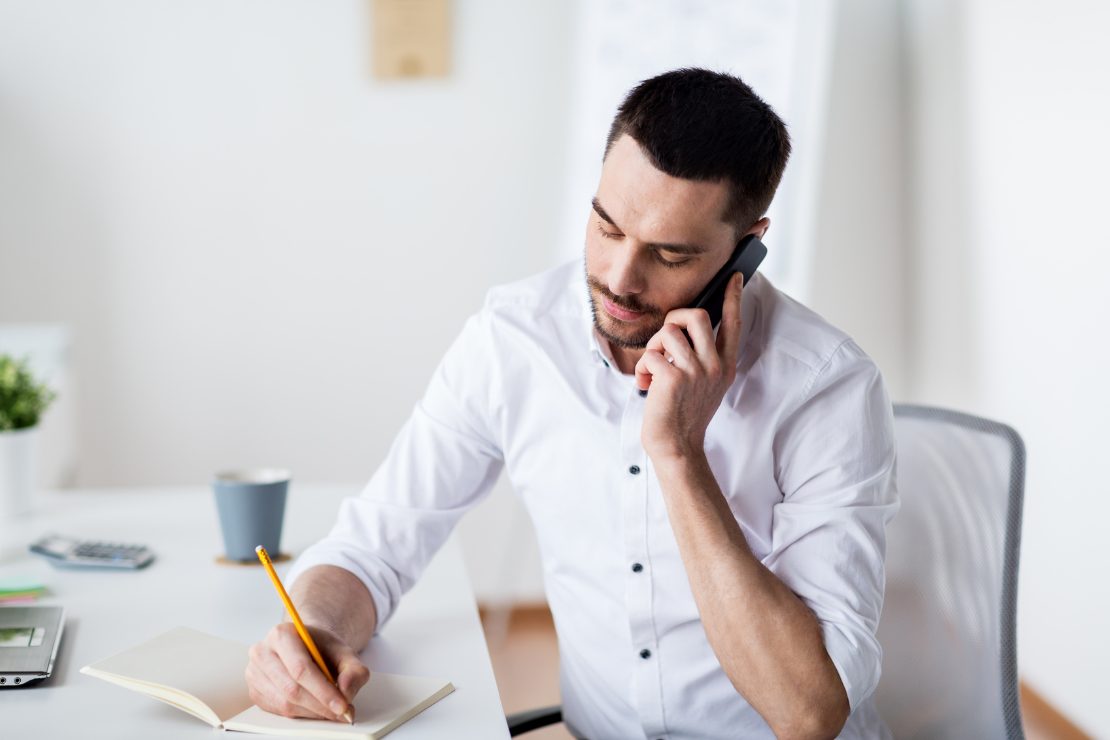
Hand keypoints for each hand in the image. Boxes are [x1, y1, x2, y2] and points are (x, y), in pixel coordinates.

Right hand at [246, 622, 369, 720]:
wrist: (305, 645)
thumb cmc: (321, 648)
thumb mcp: (344, 652)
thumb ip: (353, 670)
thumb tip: (346, 692)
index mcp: (282, 634)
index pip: (301, 668)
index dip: (323, 691)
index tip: (342, 705)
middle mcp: (262, 652)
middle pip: (291, 689)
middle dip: (320, 706)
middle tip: (341, 713)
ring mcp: (254, 673)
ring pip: (284, 703)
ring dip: (312, 713)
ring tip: (331, 711)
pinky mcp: (254, 691)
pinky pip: (278, 711)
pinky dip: (301, 714)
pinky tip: (315, 709)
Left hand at [634, 272, 743, 462]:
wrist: (677, 446)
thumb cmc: (684, 414)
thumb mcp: (705, 385)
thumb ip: (702, 358)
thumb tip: (682, 330)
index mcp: (725, 366)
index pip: (733, 324)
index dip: (733, 297)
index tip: (734, 276)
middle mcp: (715, 366)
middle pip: (696, 315)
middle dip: (673, 319)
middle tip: (665, 341)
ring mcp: (696, 371)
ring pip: (668, 331)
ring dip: (653, 347)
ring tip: (653, 368)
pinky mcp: (674, 378)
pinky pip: (651, 353)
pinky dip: (642, 368)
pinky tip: (645, 384)